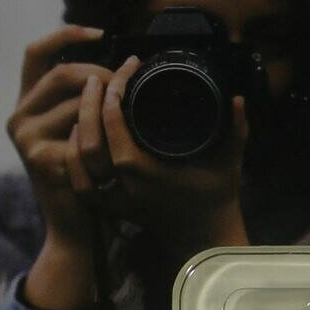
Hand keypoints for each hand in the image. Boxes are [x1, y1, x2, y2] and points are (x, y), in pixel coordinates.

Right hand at [7, 26, 110, 309]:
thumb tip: (124, 64)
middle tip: (132, 87)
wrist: (80, 227)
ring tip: (133, 119)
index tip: (103, 33)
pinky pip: (82, 132)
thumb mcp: (87, 131)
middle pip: (63, 73)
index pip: (37, 53)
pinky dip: (107, 136)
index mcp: (30, 103)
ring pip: (77, 103)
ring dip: (110, 108)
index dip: (66, 36)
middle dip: (103, 76)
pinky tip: (121, 148)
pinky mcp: (40, 157)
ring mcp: (26, 137)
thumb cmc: (92, 178)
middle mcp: (20, 116)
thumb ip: (91, 101)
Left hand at [68, 56, 249, 263]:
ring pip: (78, 160)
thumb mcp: (230, 162)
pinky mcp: (110, 209)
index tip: (123, 72)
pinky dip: (71, 160)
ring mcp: (114, 200)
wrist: (205, 237)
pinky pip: (79, 183)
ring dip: (77, 127)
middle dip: (89, 104)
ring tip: (85, 102)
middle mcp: (124, 186)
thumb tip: (238, 99)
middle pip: (89, 140)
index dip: (114, 94)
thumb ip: (236, 130)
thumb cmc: (217, 198)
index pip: (116, 125)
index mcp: (147, 171)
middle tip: (98, 79)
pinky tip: (76, 137)